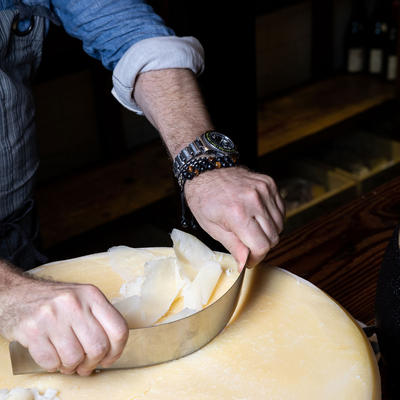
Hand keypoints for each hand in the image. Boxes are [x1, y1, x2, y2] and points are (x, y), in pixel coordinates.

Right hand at [0, 275, 127, 375]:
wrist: (17, 294)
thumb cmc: (54, 301)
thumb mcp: (82, 299)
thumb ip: (99, 319)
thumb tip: (113, 350)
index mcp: (92, 295)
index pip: (119, 329)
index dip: (117, 351)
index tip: (109, 358)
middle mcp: (74, 303)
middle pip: (99, 347)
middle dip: (92, 363)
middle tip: (85, 364)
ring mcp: (53, 316)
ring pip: (75, 358)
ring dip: (71, 366)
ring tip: (66, 359)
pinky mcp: (33, 330)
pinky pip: (51, 362)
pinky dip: (53, 365)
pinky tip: (52, 354)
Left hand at [185, 166, 284, 268]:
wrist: (205, 169)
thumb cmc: (204, 198)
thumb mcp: (211, 227)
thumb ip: (233, 246)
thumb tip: (245, 264)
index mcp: (237, 213)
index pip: (262, 246)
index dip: (256, 258)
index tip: (249, 260)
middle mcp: (254, 200)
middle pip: (273, 237)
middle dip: (261, 246)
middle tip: (248, 245)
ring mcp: (264, 190)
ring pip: (279, 225)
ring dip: (268, 232)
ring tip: (251, 228)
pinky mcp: (269, 184)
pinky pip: (280, 209)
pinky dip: (272, 218)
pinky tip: (257, 217)